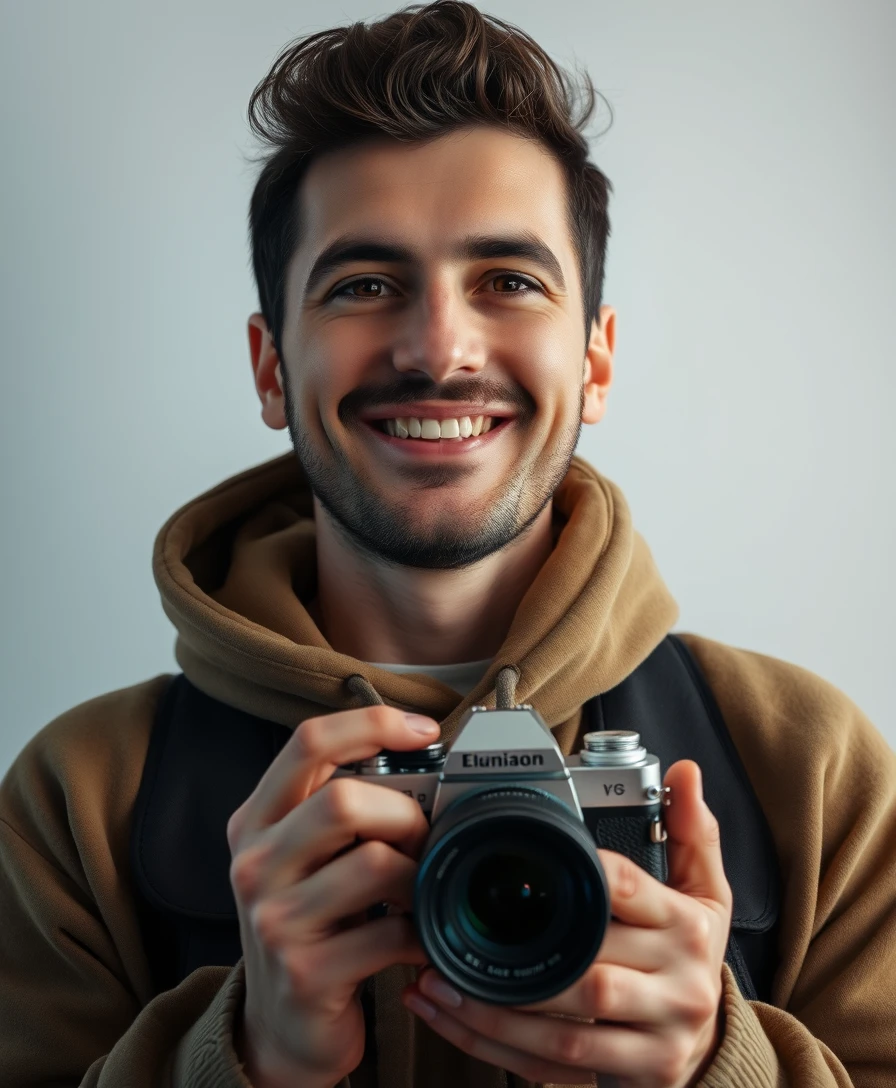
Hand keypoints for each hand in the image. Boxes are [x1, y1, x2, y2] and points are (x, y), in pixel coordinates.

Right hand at [226, 705, 440, 1087]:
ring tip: (422, 891)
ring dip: (419, 875)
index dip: (372, 724)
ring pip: (374, 863)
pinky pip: (389, 932)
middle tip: (424, 839)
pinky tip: (419, 939)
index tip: (424, 731)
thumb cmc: (309, 924)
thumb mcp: (307, 857)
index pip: (308, 742)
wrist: (280, 1027)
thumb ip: (341, 809)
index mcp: (257, 821)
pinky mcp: (305, 972)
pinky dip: (422, 932)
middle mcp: (255, 863)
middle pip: (343, 800)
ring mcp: (275, 920)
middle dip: (405, 814)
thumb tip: (423, 764)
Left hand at [401, 760, 731, 1087]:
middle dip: (519, 960)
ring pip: (566, 1030)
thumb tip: (686, 772)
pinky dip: (498, 1048)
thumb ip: (692, 830)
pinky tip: (456, 1021)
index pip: (629, 892)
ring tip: (441, 982)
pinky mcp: (632, 1079)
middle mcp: (678, 985)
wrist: (714, 1044)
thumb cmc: (692, 955)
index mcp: (687, 928)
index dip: (581, 876)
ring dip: (495, 1011)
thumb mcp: (707, 891)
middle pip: (590, 971)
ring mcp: (656, 1040)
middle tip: (456, 935)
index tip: (526, 866)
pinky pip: (554, 1068)